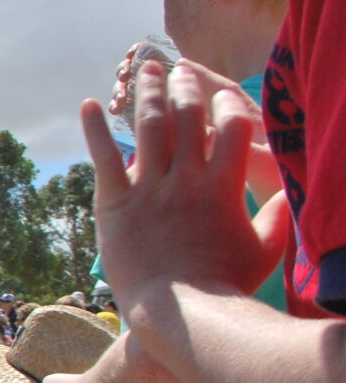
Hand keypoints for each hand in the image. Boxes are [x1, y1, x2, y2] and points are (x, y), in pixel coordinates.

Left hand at [81, 64, 288, 312]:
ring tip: (145, 70)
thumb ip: (279, 217)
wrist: (182, 313)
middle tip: (179, 69)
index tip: (221, 92)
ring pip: (149, 127)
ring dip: (147, 94)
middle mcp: (186, 179)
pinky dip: (96, 129)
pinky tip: (89, 105)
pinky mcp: (116, 205)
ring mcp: (150, 189)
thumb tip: (293, 195)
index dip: (226, 104)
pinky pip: (105, 158)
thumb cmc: (226, 286)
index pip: (231, 127)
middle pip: (187, 117)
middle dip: (184, 87)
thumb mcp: (265, 250)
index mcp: (223, 186)